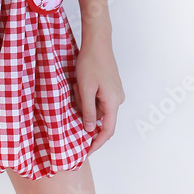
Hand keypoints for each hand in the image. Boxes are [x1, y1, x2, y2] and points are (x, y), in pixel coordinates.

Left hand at [72, 37, 124, 153]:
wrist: (97, 41)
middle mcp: (118, 99)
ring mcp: (115, 92)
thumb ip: (88, 111)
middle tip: (75, 95)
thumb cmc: (91, 62)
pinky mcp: (111, 86)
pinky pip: (99, 99)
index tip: (85, 152)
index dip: (96, 143)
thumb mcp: (85, 88)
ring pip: (98, 107)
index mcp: (113, 102)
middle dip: (85, 112)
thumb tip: (90, 130)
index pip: (107, 131)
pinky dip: (89, 95)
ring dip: (85, 102)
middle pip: (101, 118)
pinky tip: (81, 83)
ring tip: (77, 85)